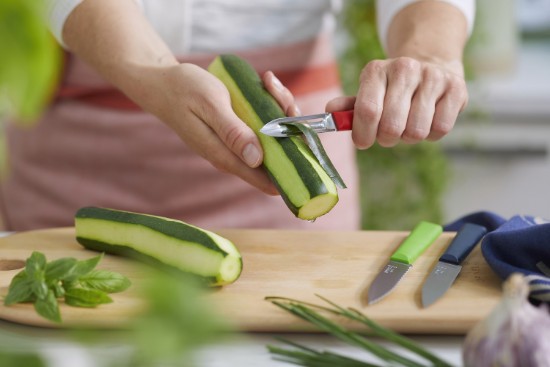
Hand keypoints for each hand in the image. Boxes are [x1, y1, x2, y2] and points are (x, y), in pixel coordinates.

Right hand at [142, 63, 278, 193]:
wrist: (162, 83)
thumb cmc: (183, 90)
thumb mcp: (210, 105)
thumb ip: (232, 132)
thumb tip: (256, 160)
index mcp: (225, 156)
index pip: (266, 180)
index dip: (291, 168)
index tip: (304, 143)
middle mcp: (234, 156)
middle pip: (277, 156)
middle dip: (288, 128)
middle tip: (278, 93)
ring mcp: (236, 144)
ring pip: (273, 137)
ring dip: (280, 109)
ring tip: (268, 81)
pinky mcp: (238, 132)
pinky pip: (264, 125)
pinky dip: (270, 104)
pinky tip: (264, 83)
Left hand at [326, 57, 467, 148]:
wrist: (431, 66)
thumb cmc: (391, 89)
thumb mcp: (367, 93)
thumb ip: (348, 108)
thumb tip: (330, 111)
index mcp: (376, 70)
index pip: (367, 111)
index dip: (363, 134)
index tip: (363, 142)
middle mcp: (404, 68)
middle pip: (391, 126)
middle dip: (387, 138)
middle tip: (388, 133)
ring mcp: (432, 76)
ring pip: (416, 131)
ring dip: (409, 137)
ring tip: (408, 125)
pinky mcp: (456, 88)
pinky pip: (440, 129)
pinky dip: (431, 134)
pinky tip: (427, 120)